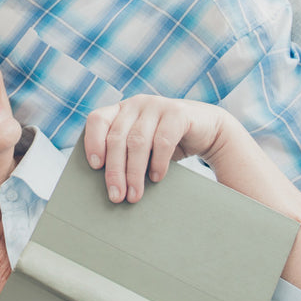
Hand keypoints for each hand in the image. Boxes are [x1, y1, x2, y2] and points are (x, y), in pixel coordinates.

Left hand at [83, 95, 226, 202]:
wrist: (208, 130)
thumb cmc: (167, 143)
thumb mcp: (142, 146)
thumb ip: (124, 154)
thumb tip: (108, 187)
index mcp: (121, 110)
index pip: (97, 120)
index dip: (93, 141)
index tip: (94, 166)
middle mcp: (136, 104)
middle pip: (117, 138)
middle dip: (115, 170)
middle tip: (116, 196)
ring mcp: (157, 105)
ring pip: (137, 141)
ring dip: (134, 172)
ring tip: (134, 195)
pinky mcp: (178, 113)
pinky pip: (162, 140)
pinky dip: (158, 163)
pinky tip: (156, 178)